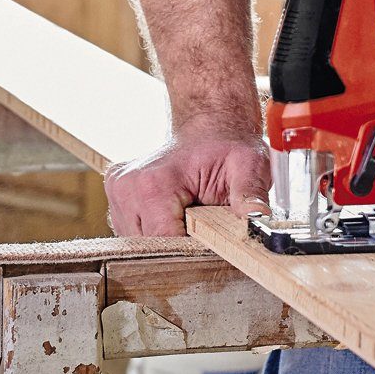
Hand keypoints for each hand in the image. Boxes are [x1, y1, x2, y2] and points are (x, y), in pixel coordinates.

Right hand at [104, 126, 270, 236]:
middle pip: (150, 246)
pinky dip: (155, 229)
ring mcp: (117, 192)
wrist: (210, 126)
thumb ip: (250, 193)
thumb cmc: (227, 146)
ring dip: (166, 236)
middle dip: (179, 242)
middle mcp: (127, 187)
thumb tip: (258, 218)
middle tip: (204, 221)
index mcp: (153, 184)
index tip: (212, 237)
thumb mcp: (248, 165)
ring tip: (189, 212)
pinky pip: (134, 231)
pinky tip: (174, 211)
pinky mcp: (116, 196)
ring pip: (140, 243)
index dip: (191, 247)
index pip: (164, 242)